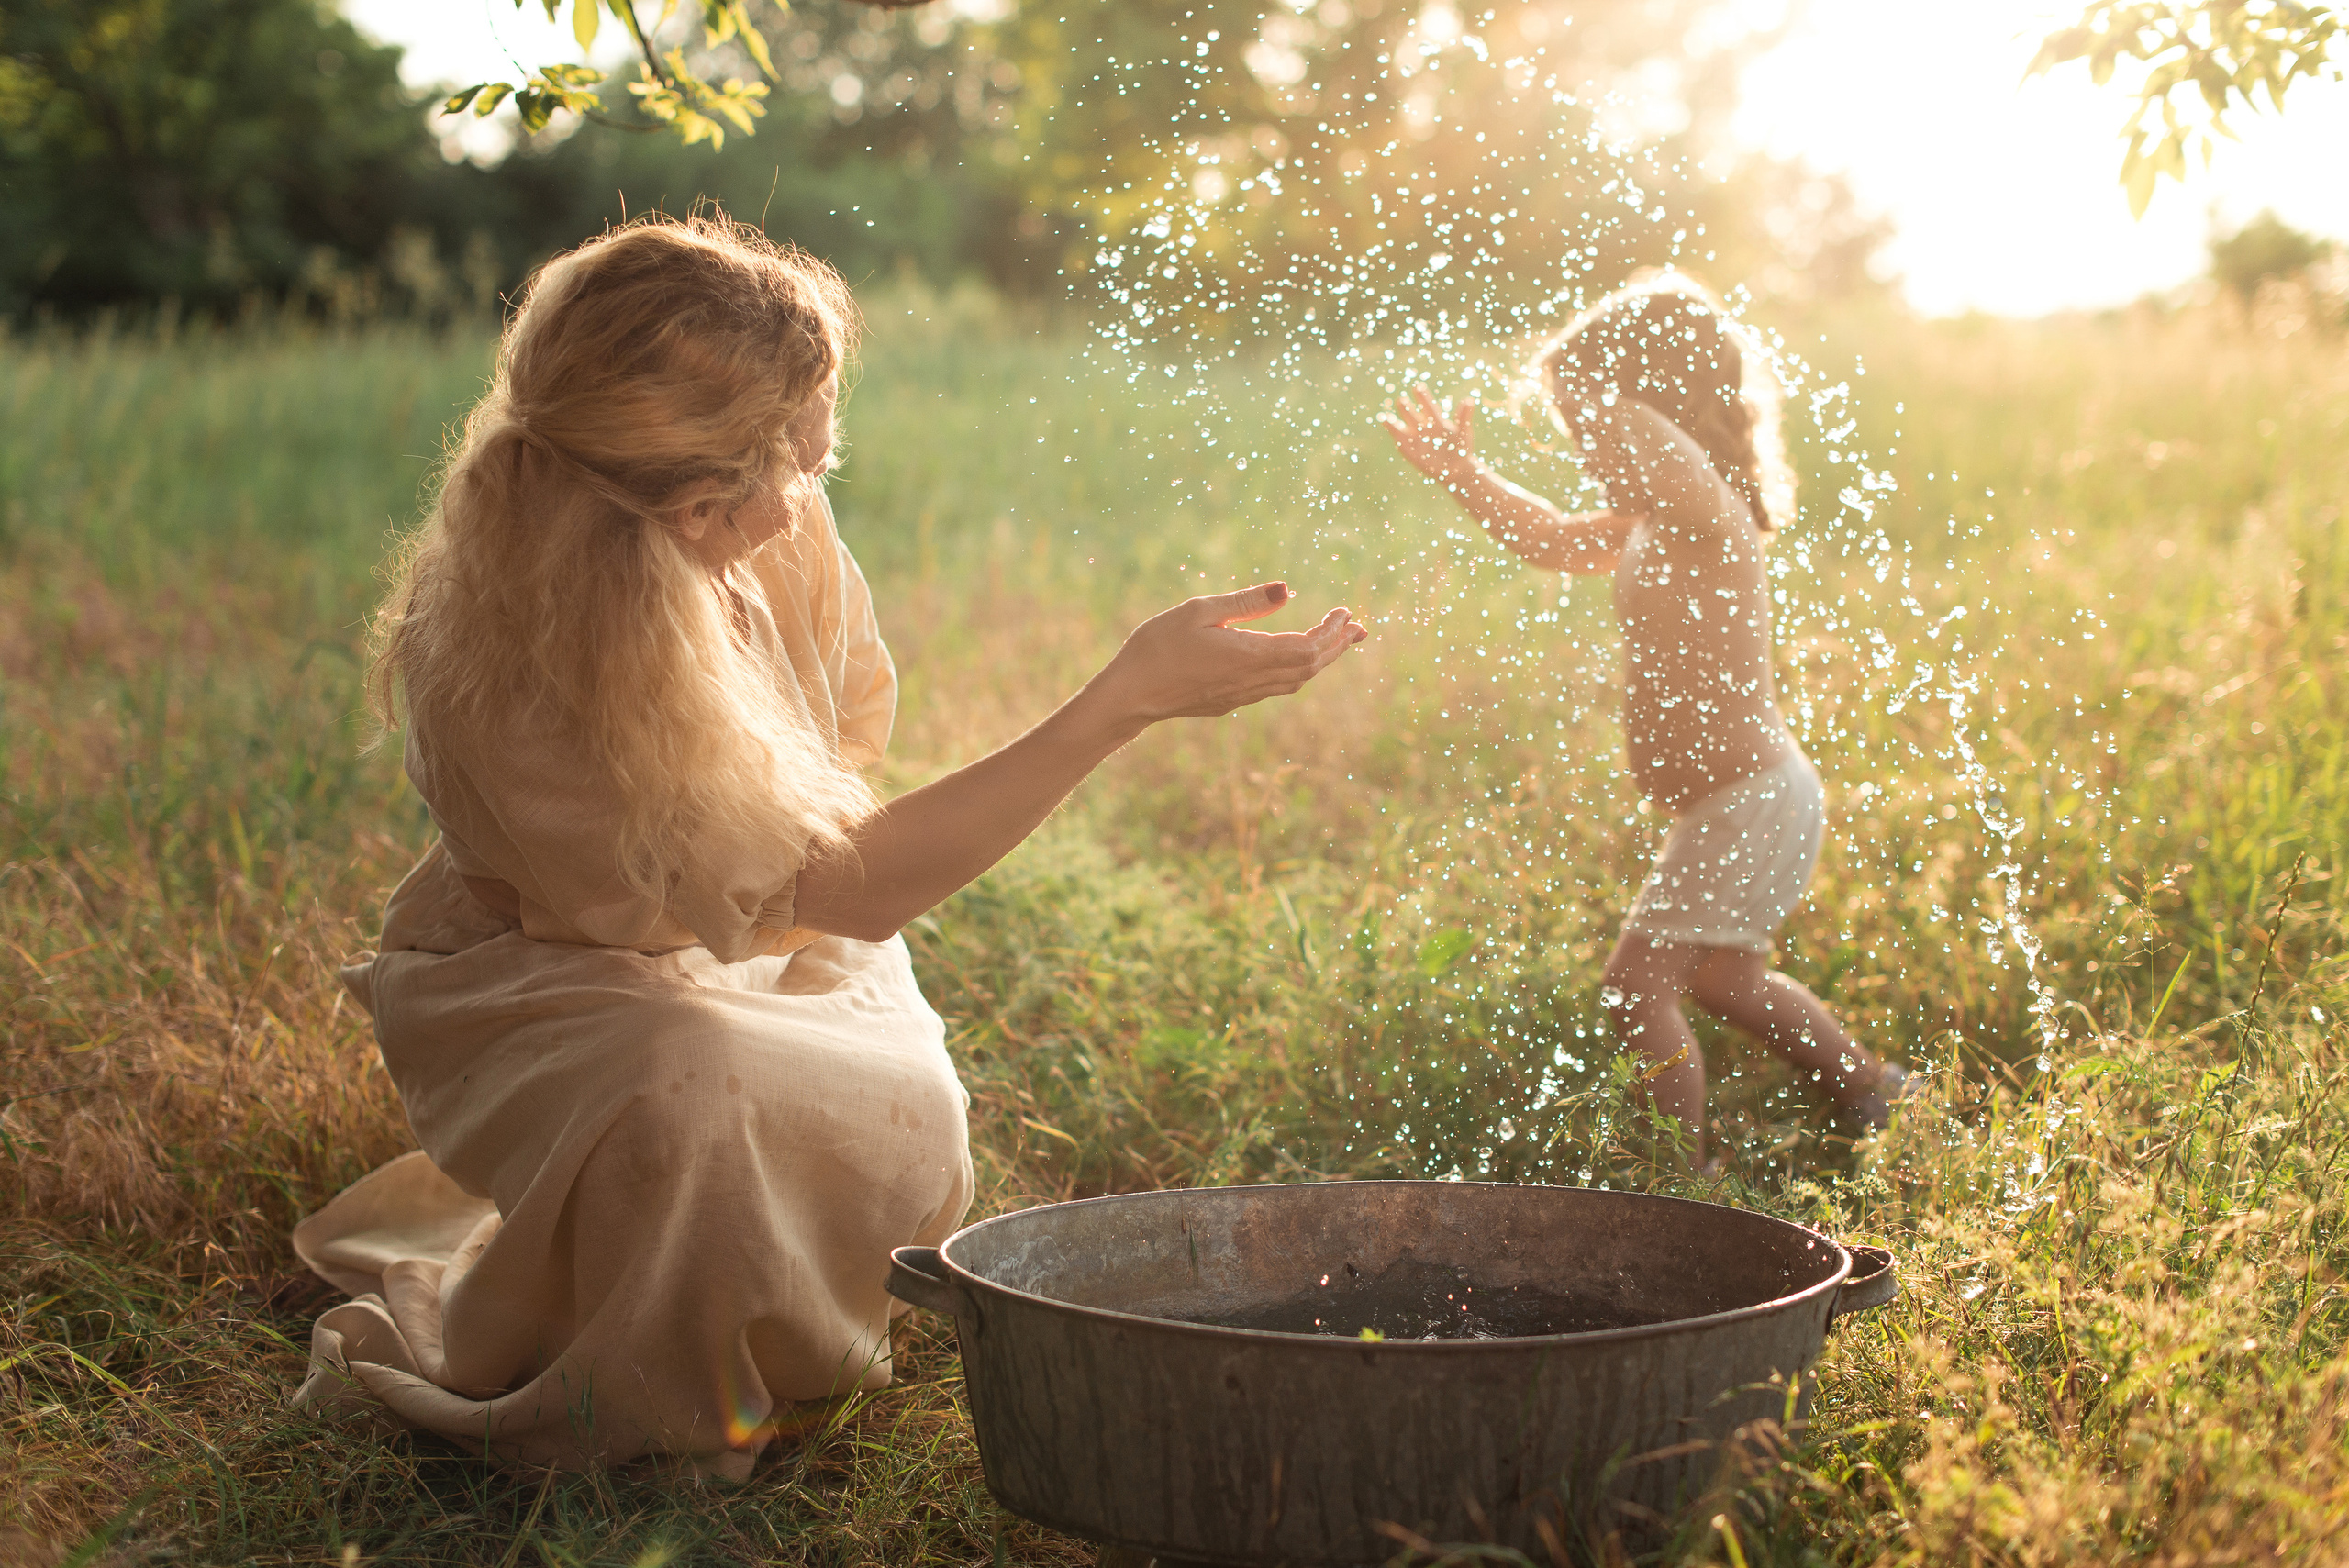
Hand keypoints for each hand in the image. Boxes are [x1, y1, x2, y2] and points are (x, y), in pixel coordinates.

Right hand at [1080, 581, 1365, 736]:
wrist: (1129, 695)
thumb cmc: (1157, 646)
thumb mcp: (1200, 612)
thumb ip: (1247, 602)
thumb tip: (1288, 589)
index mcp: (1249, 656)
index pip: (1308, 647)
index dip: (1332, 631)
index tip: (1344, 611)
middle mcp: (1252, 681)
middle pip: (1310, 667)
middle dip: (1337, 646)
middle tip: (1358, 627)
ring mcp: (1242, 696)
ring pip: (1296, 681)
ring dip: (1321, 660)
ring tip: (1339, 642)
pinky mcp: (1230, 703)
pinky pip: (1277, 688)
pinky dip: (1299, 671)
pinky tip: (1297, 661)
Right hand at [1380, 386, 1478, 487]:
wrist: (1456, 469)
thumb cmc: (1461, 448)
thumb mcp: (1464, 433)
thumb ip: (1464, 417)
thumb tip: (1469, 400)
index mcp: (1435, 419)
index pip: (1427, 405)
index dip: (1422, 396)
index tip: (1418, 387)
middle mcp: (1422, 426)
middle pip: (1410, 413)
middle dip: (1406, 407)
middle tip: (1402, 400)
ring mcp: (1415, 438)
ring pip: (1401, 427)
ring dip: (1393, 422)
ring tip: (1385, 417)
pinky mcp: (1410, 451)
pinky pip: (1400, 443)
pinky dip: (1394, 435)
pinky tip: (1387, 427)